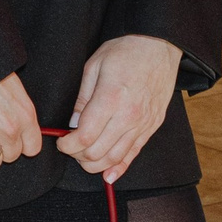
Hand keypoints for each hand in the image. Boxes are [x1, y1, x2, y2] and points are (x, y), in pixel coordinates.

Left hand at [56, 36, 181, 182]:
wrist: (160, 46)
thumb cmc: (126, 51)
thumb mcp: (94, 66)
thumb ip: (82, 99)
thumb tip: (73, 125)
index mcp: (111, 99)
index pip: (85, 137)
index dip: (68, 145)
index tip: (61, 141)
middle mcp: (129, 116)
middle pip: (98, 152)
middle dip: (78, 156)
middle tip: (70, 148)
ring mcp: (143, 124)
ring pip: (116, 158)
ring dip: (95, 164)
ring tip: (83, 159)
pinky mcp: (152, 127)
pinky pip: (134, 154)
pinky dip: (120, 167)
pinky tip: (108, 175)